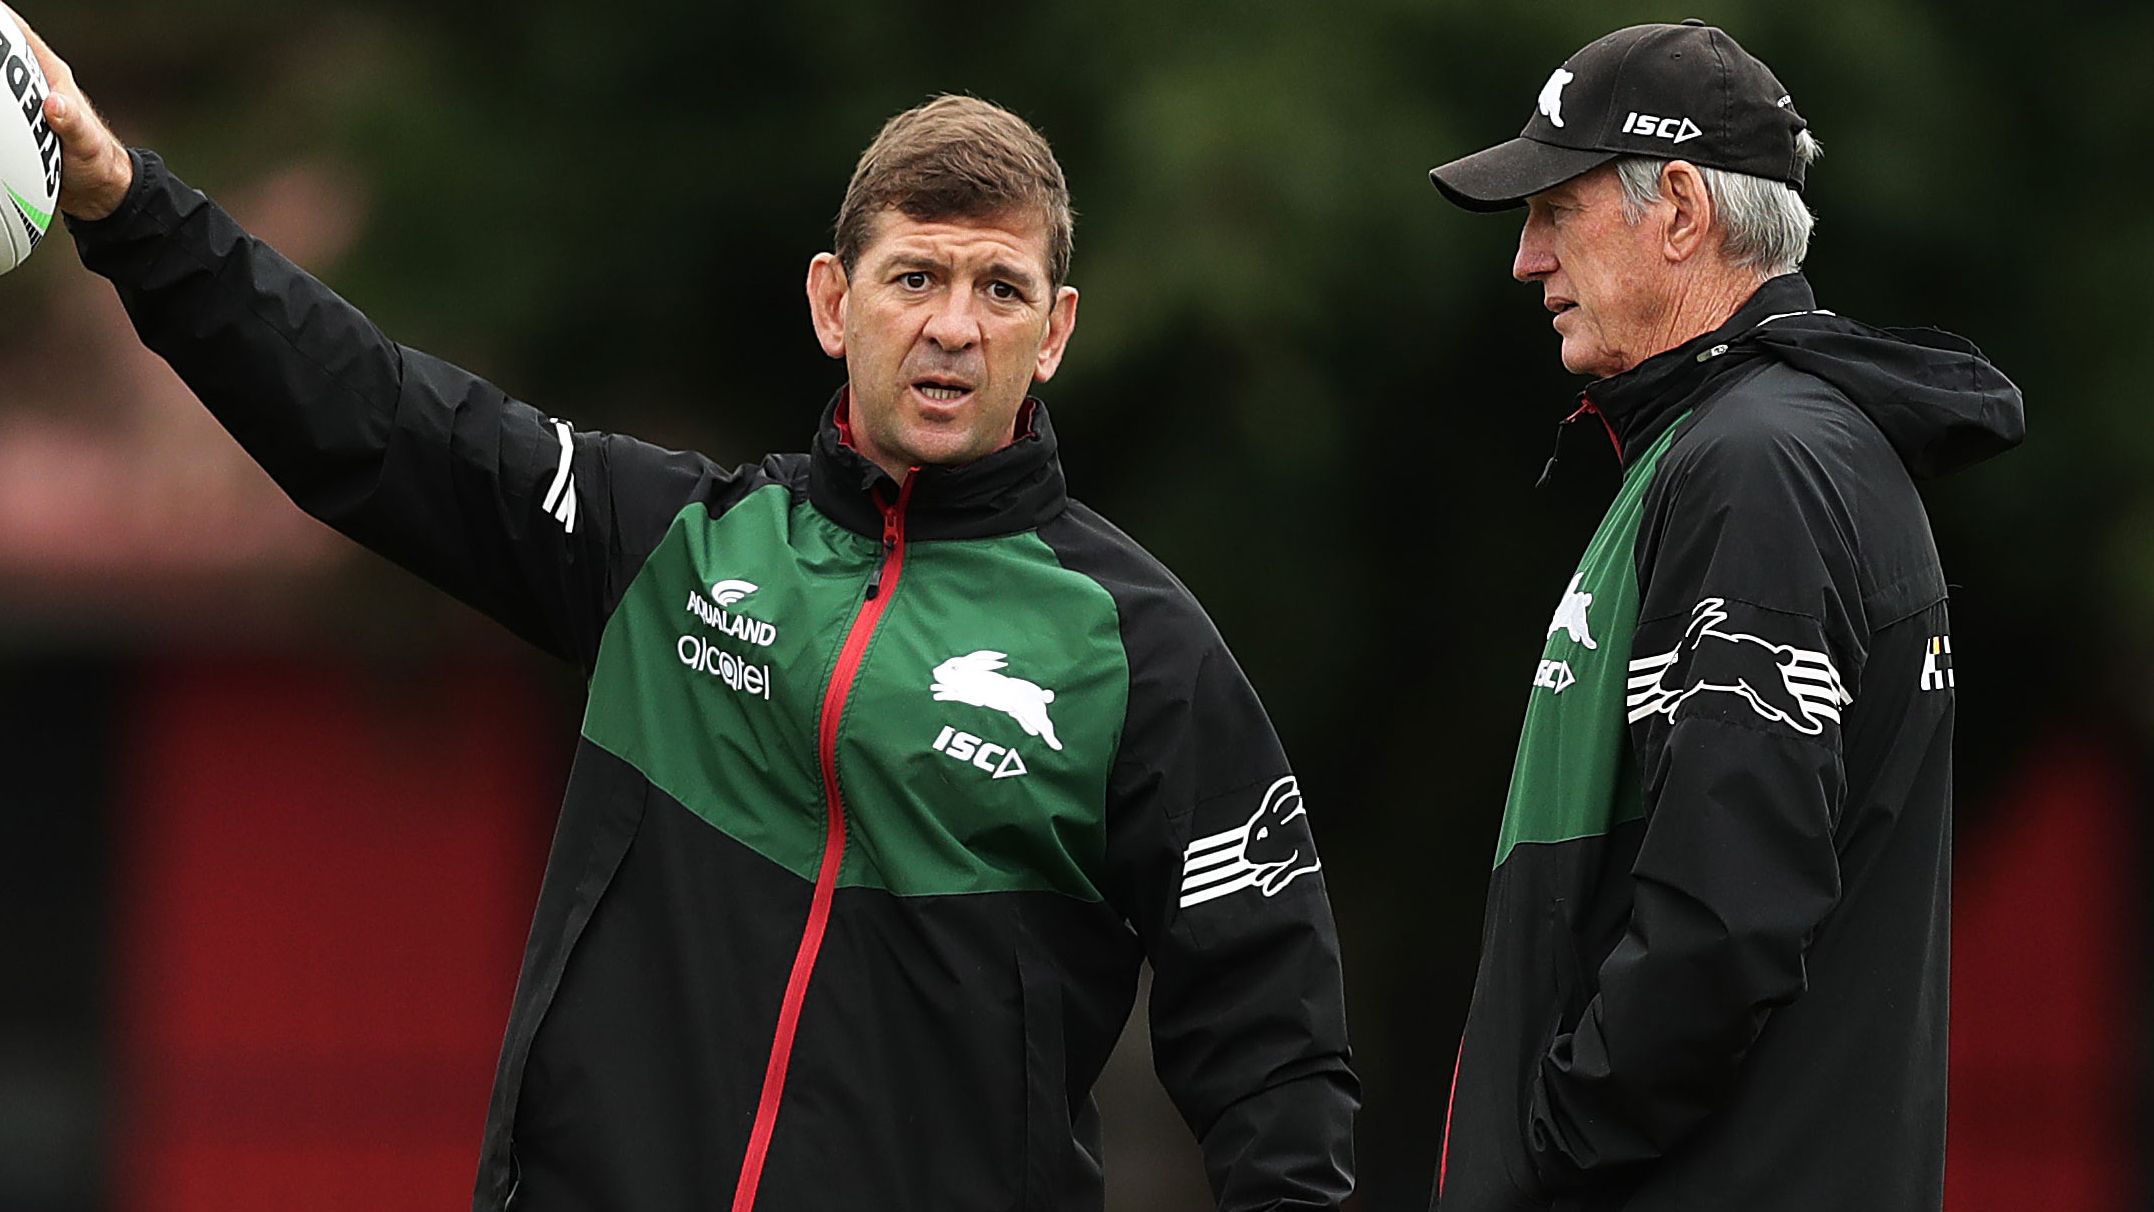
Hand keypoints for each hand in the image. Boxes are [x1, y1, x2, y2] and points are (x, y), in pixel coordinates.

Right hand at [4, 5, 131, 219]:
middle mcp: (35, 84)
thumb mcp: (87, 143)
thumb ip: (71, 122)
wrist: (97, 189)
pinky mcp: (17, 122)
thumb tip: (54, 104)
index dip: (0, 20)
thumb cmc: (99, 161)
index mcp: (52, 77)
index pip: (19, 34)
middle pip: (0, 53)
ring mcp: (23, 102)